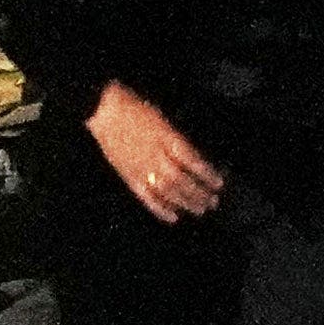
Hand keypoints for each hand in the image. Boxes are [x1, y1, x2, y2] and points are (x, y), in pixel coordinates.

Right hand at [85, 82, 228, 225]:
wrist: (105, 110)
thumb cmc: (135, 107)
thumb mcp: (163, 118)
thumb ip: (177, 139)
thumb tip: (194, 158)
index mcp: (166, 139)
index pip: (192, 161)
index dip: (207, 174)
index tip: (219, 183)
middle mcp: (156, 156)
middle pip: (182, 180)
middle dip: (199, 193)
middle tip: (213, 201)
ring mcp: (142, 169)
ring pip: (167, 191)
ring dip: (186, 202)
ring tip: (200, 209)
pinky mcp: (129, 177)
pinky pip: (146, 197)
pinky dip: (160, 209)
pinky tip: (173, 217)